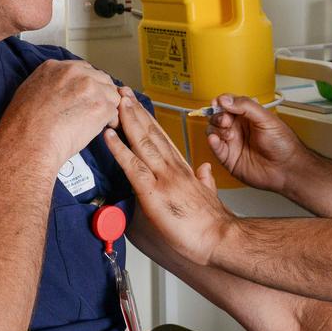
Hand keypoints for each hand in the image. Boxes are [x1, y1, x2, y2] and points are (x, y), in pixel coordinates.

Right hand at [0, 59, 121, 168]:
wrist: (29, 143)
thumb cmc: (23, 127)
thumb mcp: (28, 92)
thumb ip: (48, 85)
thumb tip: (56, 93)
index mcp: (54, 67)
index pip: (83, 70)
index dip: (87, 86)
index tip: (85, 97)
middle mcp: (74, 72)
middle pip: (100, 78)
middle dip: (100, 95)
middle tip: (94, 111)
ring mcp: (89, 87)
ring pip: (110, 94)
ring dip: (107, 108)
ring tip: (98, 122)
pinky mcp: (101, 105)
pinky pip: (114, 111)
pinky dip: (110, 121)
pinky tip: (101, 129)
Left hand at [104, 94, 233, 266]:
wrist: (221, 238)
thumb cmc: (214, 223)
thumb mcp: (210, 195)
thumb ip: (204, 180)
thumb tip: (203, 170)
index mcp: (182, 169)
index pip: (162, 138)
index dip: (148, 120)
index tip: (137, 106)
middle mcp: (172, 168)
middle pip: (150, 133)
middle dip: (135, 111)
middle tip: (122, 92)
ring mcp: (163, 178)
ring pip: (141, 143)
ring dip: (127, 121)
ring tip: (116, 103)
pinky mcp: (153, 193)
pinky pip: (132, 166)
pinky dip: (119, 149)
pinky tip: (110, 136)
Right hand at [206, 94, 307, 193]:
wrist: (286, 168)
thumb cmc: (282, 144)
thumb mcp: (266, 119)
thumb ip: (246, 106)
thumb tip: (226, 99)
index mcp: (247, 116)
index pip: (228, 104)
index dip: (221, 102)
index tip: (219, 103)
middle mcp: (238, 128)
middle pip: (217, 116)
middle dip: (218, 116)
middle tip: (226, 120)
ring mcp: (232, 142)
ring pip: (213, 131)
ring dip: (216, 129)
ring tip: (228, 133)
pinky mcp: (229, 158)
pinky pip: (215, 148)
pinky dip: (212, 142)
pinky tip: (215, 140)